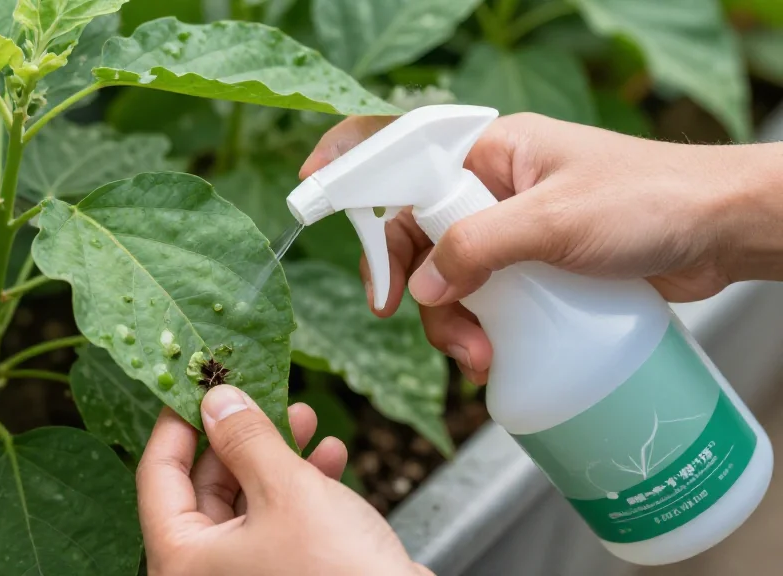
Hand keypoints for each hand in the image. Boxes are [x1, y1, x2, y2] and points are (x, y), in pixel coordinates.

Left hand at [137, 385, 429, 575]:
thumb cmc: (336, 573)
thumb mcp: (287, 490)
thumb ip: (246, 439)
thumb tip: (216, 400)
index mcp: (182, 558)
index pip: (158, 474)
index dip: (178, 423)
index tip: (197, 384)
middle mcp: (204, 572)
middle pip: (204, 485)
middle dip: (240, 436)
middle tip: (263, 396)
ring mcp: (243, 575)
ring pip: (247, 500)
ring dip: (276, 455)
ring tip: (305, 418)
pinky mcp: (282, 574)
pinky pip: (277, 522)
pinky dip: (301, 487)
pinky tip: (331, 457)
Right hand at [301, 112, 782, 383]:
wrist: (724, 232)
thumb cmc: (653, 201)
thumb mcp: (555, 221)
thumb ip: (478, 246)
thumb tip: (422, 283)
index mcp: (492, 152)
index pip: (402, 150)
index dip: (352, 170)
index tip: (312, 198)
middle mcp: (495, 187)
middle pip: (418, 233)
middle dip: (417, 286)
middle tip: (426, 322)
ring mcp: (515, 230)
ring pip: (449, 277)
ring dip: (453, 322)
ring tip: (483, 358)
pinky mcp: (536, 269)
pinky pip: (486, 300)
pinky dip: (481, 330)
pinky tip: (498, 359)